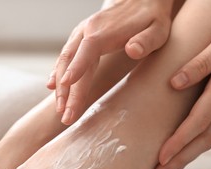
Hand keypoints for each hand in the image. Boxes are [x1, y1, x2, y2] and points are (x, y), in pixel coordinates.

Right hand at [47, 0, 173, 124]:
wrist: (142, 0)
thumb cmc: (151, 19)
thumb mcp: (157, 30)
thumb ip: (146, 41)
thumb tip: (133, 50)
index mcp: (103, 31)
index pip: (86, 52)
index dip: (75, 70)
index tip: (64, 87)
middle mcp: (86, 31)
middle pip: (70, 63)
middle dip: (66, 91)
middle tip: (65, 116)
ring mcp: (81, 34)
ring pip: (64, 61)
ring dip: (60, 87)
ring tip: (59, 110)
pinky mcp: (81, 38)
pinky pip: (66, 57)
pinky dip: (58, 73)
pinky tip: (53, 86)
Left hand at [155, 21, 210, 168]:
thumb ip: (203, 62)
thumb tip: (175, 82)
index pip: (199, 121)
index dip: (180, 142)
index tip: (161, 158)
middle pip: (204, 139)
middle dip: (181, 159)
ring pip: (210, 139)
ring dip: (188, 157)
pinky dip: (197, 147)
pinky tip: (184, 152)